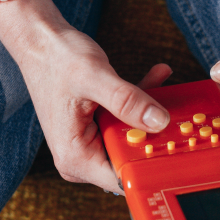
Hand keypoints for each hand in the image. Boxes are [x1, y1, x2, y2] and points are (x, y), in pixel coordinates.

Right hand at [1, 0, 173, 192]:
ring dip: (148, 111)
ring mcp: (88, 143)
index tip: (177, 147)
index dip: (150, 165)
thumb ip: (127, 101)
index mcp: (75, 157)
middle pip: (129, 158)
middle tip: (180, 110)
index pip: (122, 178)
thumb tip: (159, 122)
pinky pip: (125, 122)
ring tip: (162, 81)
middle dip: (154, 133)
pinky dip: (139, 102)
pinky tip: (155, 76)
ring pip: (131, 137)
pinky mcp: (95, 128)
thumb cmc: (56, 58)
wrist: (40, 41)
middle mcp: (80, 157)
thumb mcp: (95, 77)